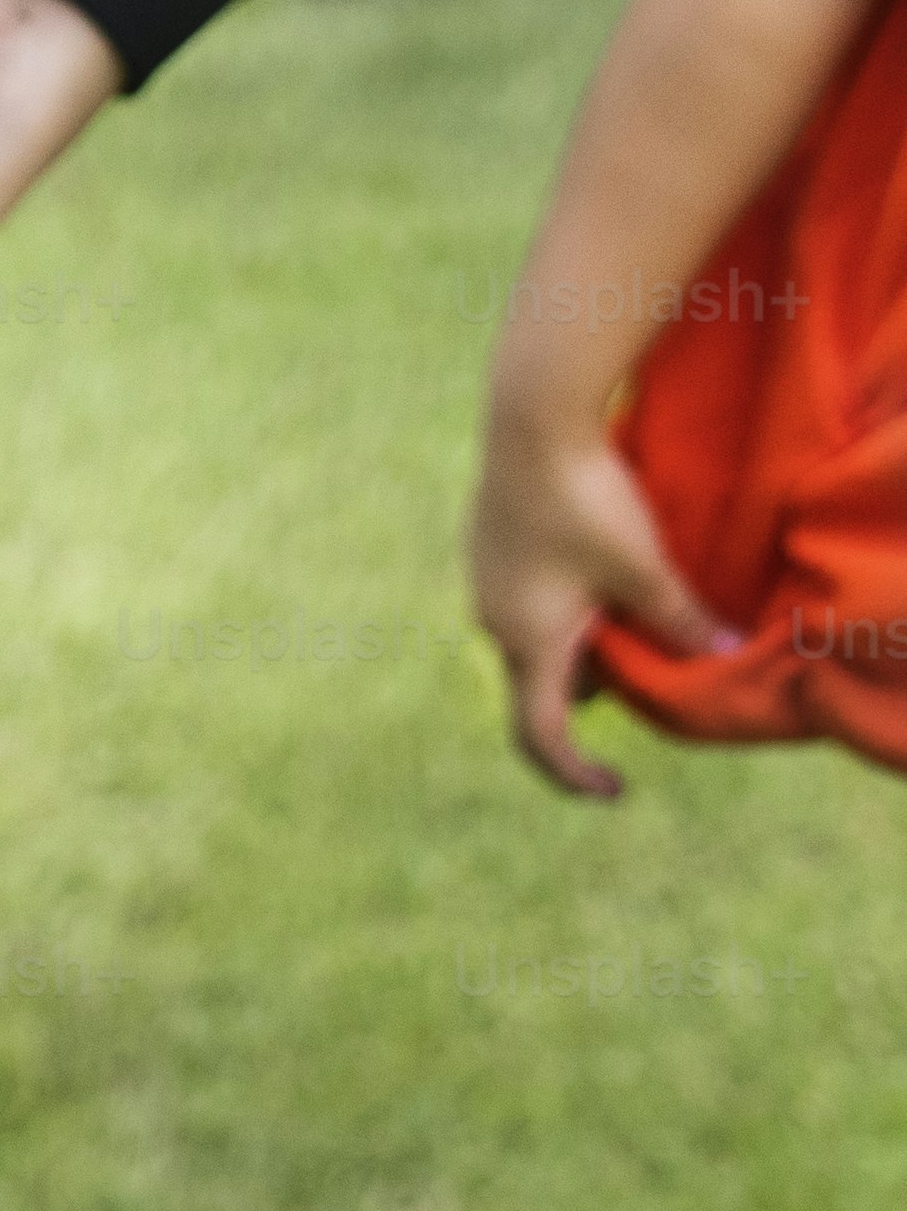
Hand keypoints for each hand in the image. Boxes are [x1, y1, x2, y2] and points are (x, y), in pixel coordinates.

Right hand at [467, 403, 729, 801]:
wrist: (530, 420)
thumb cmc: (588, 504)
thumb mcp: (646, 572)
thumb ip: (681, 622)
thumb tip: (727, 654)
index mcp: (528, 639)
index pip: (542, 732)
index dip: (575, 773)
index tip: (616, 791)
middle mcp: (493, 617)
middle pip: (546, 681)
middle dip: (598, 685)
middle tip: (651, 658)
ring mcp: (484, 578)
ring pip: (537, 637)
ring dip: (581, 641)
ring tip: (630, 606)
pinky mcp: (487, 545)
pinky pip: (526, 600)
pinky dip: (563, 607)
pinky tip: (596, 566)